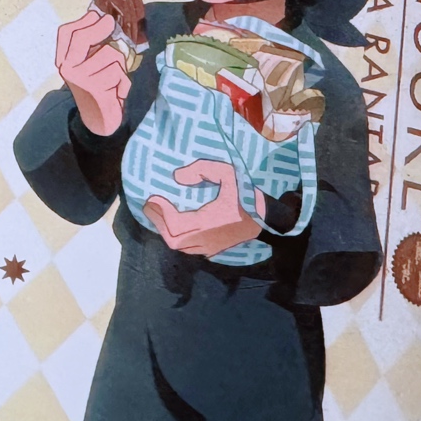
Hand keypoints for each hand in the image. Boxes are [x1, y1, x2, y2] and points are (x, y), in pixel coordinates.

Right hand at [56, 9, 129, 135]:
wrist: (98, 118)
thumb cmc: (98, 87)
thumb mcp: (91, 64)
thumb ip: (93, 44)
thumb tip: (102, 16)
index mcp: (64, 60)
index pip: (66, 33)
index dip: (83, 21)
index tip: (97, 15)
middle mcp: (67, 68)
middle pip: (82, 37)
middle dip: (100, 28)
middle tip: (110, 23)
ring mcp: (80, 79)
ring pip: (110, 54)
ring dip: (120, 64)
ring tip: (116, 77)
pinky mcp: (95, 89)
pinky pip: (118, 72)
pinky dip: (123, 81)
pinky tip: (117, 91)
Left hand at [144, 160, 263, 256]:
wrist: (270, 217)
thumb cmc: (248, 194)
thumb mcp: (228, 173)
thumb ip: (202, 170)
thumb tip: (178, 177)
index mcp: (210, 222)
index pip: (176, 223)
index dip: (160, 212)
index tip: (152, 198)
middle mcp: (208, 239)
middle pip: (172, 239)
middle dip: (158, 222)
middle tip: (151, 207)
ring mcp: (211, 247)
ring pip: (180, 246)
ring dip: (166, 232)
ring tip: (159, 215)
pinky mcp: (215, 250)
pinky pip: (189, 249)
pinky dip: (177, 239)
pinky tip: (174, 227)